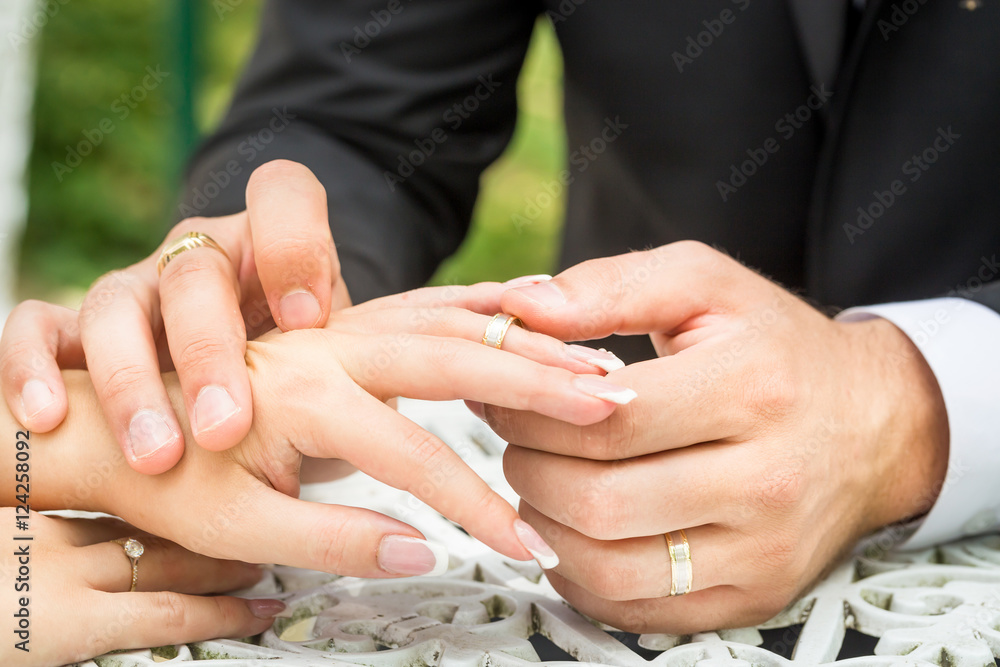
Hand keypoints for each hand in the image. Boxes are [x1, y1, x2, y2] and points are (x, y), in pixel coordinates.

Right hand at [0, 160, 348, 473]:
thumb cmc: (304, 359)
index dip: (295, 247)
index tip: (310, 321)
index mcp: (269, 241)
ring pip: (113, 305)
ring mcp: (136, 287)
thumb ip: (361, 359)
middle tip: (225, 428)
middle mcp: (197, 255)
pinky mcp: (78, 326)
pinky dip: (31, 364)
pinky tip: (46, 418)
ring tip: (156, 456)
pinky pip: (37, 325)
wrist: (249, 359)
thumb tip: (391, 398)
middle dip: (209, 353)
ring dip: (131, 383)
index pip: (282, 194)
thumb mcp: (342, 352)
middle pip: (194, 276)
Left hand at [0, 510, 281, 665]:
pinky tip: (134, 515)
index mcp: (62, 618)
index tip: (263, 613)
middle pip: (163, 562)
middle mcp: (60, 567)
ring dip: (178, 534)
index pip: (169, 616)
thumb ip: (87, 657)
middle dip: (219, 565)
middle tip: (259, 565)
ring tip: (213, 534)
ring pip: (129, 529)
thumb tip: (134, 653)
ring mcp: (36, 536)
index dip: (224, 618)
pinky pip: (83, 513)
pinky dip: (122, 515)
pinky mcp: (10, 519)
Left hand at [13, 286, 629, 575]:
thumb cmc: (172, 475)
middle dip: (535, 380)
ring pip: (448, 320)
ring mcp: (341, 331)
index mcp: (304, 396)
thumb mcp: (238, 528)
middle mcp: (330, 348)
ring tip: (590, 358)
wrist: (125, 420)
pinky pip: (427, 307)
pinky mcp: (346, 331)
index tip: (521, 543)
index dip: (474, 504)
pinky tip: (529, 311)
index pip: (415, 453)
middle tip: (606, 400)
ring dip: (522, 340)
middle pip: (452, 354)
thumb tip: (423, 550)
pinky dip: (483, 310)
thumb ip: (335, 538)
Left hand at [488, 242, 948, 632]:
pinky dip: (580, 574)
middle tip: (517, 441)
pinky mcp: (755, 596)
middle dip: (529, 469)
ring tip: (541, 482)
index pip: (606, 420)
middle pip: (600, 500)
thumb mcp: (704, 284)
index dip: (531, 411)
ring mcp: (763, 551)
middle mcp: (768, 480)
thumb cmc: (776, 347)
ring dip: (546, 527)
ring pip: (609, 568)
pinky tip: (573, 529)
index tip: (502, 395)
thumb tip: (519, 308)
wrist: (875, 422)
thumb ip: (608, 286)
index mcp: (753, 387)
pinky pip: (637, 609)